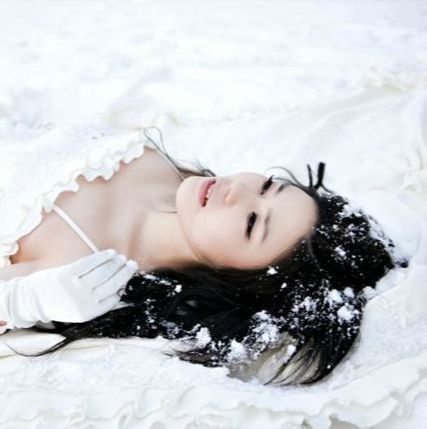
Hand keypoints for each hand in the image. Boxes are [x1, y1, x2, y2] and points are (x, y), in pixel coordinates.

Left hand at [2, 249, 138, 326]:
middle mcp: (83, 301)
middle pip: (112, 283)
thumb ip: (99, 303)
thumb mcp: (81, 311)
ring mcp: (74, 287)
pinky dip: (102, 256)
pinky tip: (110, 253)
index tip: (129, 277)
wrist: (32, 301)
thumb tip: (121, 290)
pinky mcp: (66, 274)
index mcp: (89, 313)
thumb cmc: (60, 304)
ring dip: (115, 263)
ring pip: (103, 272)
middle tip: (132, 264)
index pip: (114, 298)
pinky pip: (90, 263)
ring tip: (121, 258)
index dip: (123, 286)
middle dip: (125, 272)